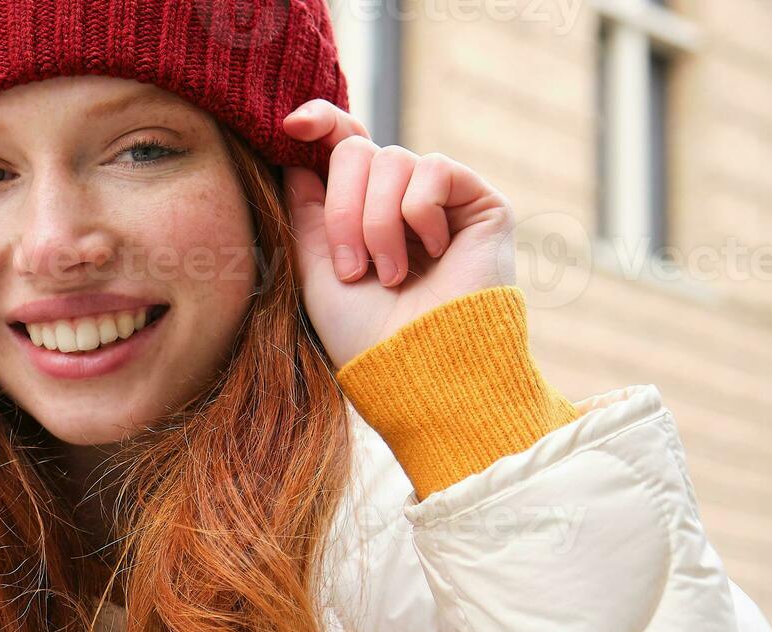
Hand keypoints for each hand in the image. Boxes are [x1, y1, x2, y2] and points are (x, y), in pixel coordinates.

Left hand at [280, 99, 517, 366]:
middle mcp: (401, 200)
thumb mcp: (315, 269)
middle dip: (343, 209)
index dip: (320, 123)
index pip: (343, 146)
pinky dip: (419, 214)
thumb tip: (297, 157)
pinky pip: (434, 169)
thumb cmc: (364, 334)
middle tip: (354, 269)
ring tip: (392, 276)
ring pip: (392, 159)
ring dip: (378, 223)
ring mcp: (442, 200)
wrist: (420, 367)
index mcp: (362, 212)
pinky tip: (435, 253)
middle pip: (357, 151)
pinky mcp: (481, 202)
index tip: (291, 125)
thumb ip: (306, 211)